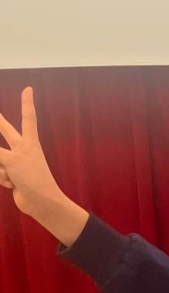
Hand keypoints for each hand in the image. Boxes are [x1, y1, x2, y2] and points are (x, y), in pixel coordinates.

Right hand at [0, 88, 87, 244]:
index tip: (29, 89)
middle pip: (5, 131)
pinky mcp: (11, 176)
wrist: (41, 203)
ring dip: (1, 170)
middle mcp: (23, 150)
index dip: (26, 103)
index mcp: (29, 142)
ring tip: (14, 177)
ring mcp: (17, 163)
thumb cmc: (32, 178)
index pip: (27, 118)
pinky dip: (2, 179)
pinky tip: (13, 185)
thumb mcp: (11, 160)